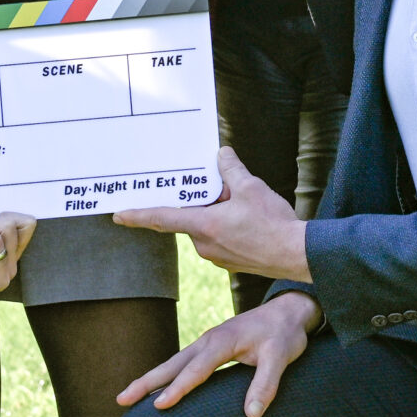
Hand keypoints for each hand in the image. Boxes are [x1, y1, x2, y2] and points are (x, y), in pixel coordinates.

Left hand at [113, 148, 309, 280]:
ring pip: (207, 227)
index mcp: (204, 226)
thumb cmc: (274, 224)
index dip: (138, 216)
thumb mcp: (252, 188)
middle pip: (191, 217)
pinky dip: (228, 227)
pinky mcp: (230, 262)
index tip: (119, 216)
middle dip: (204, 203)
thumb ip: (231, 170)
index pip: (161, 219)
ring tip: (245, 206)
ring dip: (218, 214)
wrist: (297, 255)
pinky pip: (220, 239)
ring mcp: (217, 256)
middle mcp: (205, 245)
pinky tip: (250, 220)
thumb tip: (222, 155)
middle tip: (226, 192)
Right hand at [118, 292, 321, 416]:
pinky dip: (165, 376)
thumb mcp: (281, 359)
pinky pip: (181, 363)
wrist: (289, 311)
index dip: (178, 388)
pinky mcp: (210, 348)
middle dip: (146, 382)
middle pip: (172, 364)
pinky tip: (157, 389)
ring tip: (127, 398)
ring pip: (173, 363)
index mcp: (222, 342)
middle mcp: (209, 340)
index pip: (196, 370)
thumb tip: (251, 416)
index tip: (159, 405)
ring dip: (150, 380)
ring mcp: (207, 343)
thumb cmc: (284, 335)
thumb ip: (266, 385)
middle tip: (121, 400)